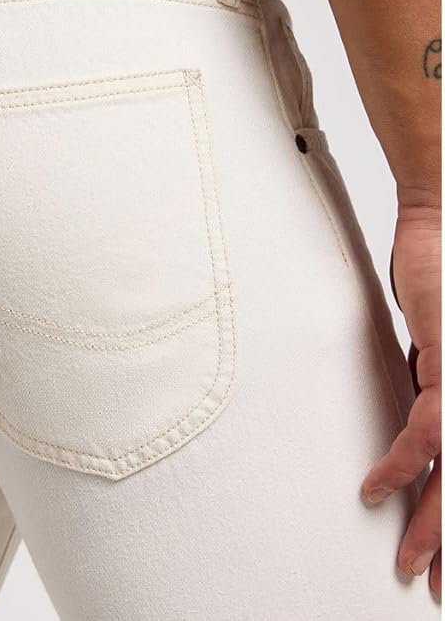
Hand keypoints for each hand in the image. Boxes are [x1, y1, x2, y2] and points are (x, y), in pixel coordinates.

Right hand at [361, 202, 440, 597]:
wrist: (438, 231)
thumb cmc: (438, 282)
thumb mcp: (433, 348)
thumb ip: (429, 386)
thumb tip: (413, 425)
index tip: (441, 554)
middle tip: (433, 585)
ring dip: (432, 524)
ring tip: (410, 562)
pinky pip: (428, 433)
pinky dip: (402, 465)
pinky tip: (378, 489)